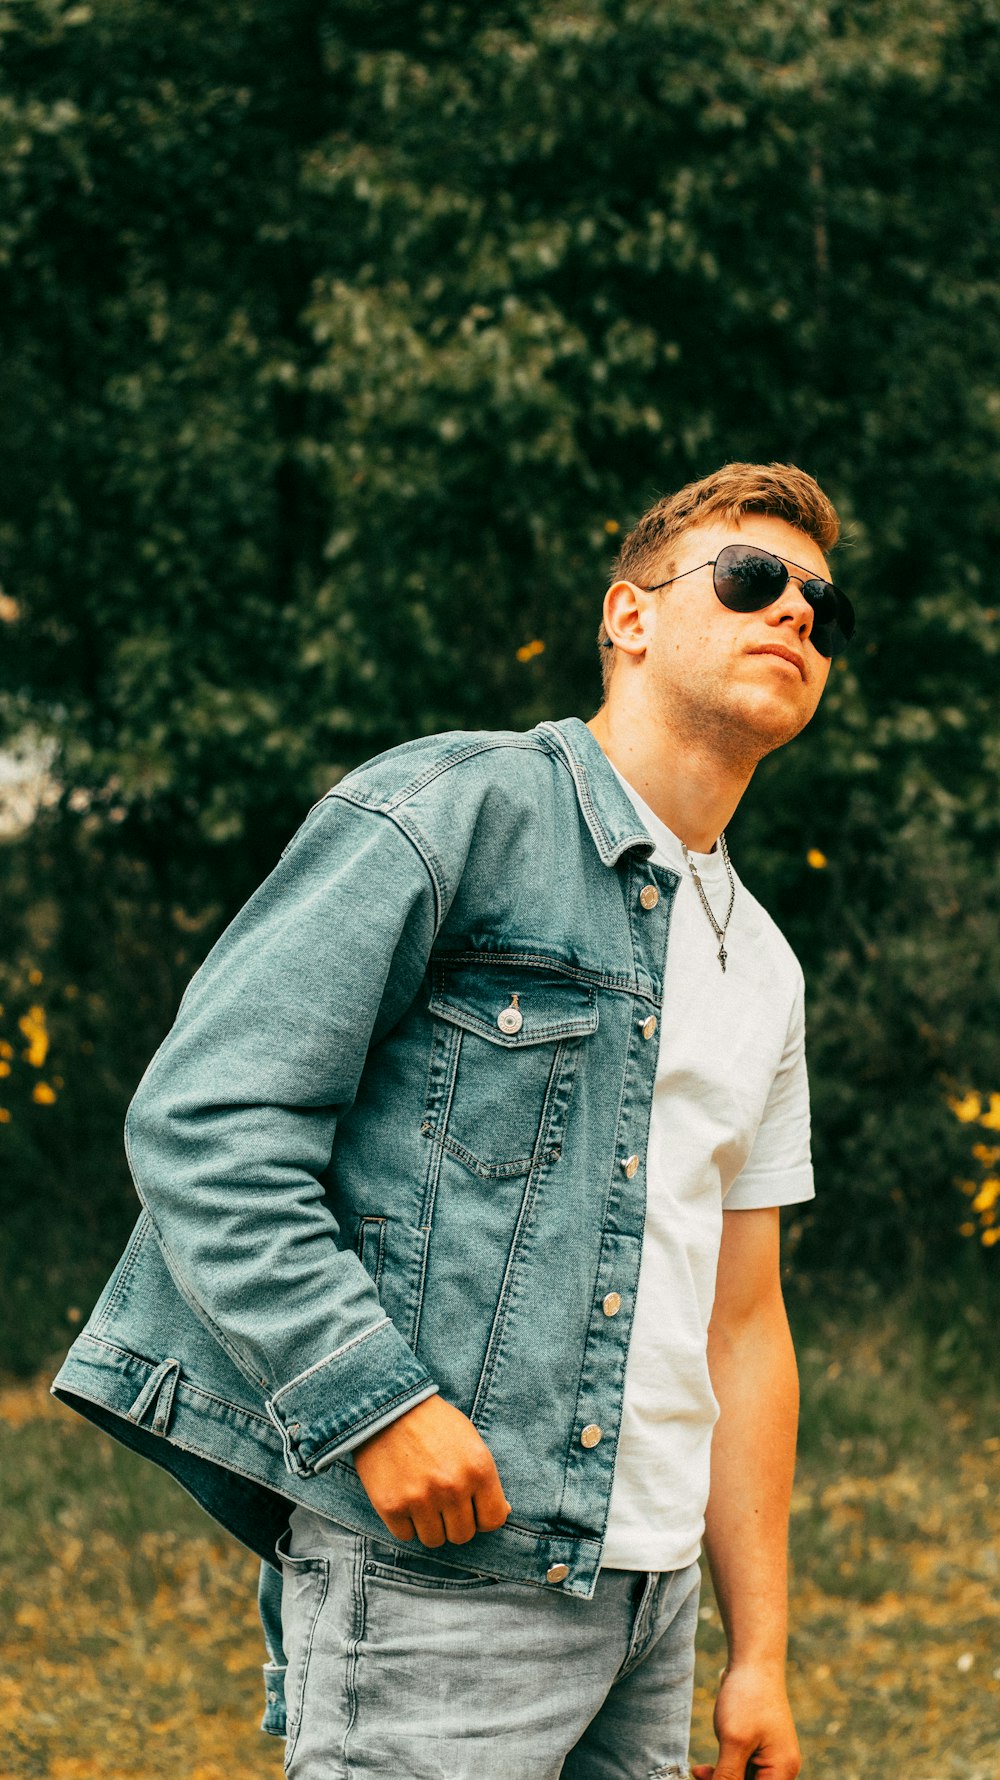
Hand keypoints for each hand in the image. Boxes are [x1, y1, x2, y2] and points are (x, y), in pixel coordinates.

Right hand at [351, 1394, 511, 1546]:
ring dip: (429, 1525)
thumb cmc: (432, 1422)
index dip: (482, 1517)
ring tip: (421, 1498)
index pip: (493, 1520)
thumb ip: (486, 1478)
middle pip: (463, 1535)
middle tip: (441, 1500)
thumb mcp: (470, 1441)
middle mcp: (453, 1487)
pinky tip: (402, 1497)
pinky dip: (404, 1523)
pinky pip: (405, 1535)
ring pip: (434, 1540)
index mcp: (478, 1469)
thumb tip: (503, 1512)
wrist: (386, 1405)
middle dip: (454, 1522)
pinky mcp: (392, 1506)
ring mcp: (421, 1498)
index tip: (470, 1508)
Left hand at [691, 1662, 800, 1779]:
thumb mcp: (734, 1741)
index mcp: (782, 1771)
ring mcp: (769, 1759)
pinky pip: (739, 1771)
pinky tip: (701, 1769)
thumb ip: (727, 1777)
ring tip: (698, 1772)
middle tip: (699, 1776)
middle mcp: (780, 1769)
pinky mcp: (757, 1750)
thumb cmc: (748, 1698)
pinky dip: (722, 1771)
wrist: (753, 1662)